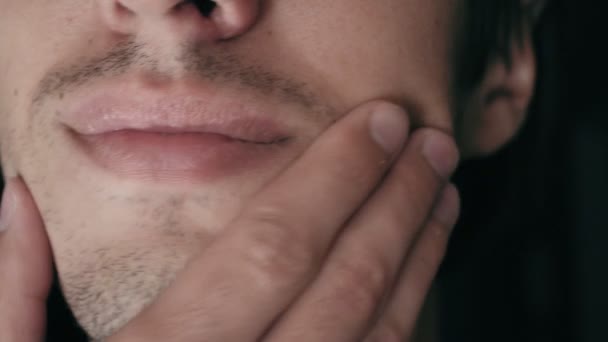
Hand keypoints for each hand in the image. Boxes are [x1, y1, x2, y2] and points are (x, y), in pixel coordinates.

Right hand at [0, 100, 459, 341]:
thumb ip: (14, 292)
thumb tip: (18, 199)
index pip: (273, 247)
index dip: (335, 177)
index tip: (379, 122)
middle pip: (343, 284)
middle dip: (397, 204)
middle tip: (434, 145)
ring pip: (378, 341)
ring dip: (418, 263)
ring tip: (443, 201)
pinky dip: (403, 333)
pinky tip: (418, 292)